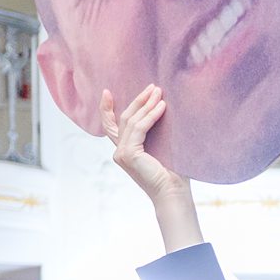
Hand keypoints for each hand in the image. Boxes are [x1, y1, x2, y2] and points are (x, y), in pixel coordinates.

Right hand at [101, 85, 184, 201]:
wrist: (173, 193)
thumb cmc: (174, 173)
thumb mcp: (161, 148)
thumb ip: (154, 132)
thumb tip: (162, 106)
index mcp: (125, 151)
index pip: (110, 126)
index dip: (106, 109)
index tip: (106, 92)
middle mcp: (120, 152)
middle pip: (124, 118)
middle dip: (138, 100)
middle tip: (152, 87)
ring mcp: (122, 153)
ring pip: (132, 121)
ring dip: (147, 104)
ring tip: (159, 92)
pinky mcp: (129, 154)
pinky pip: (140, 128)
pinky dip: (151, 115)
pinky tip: (162, 106)